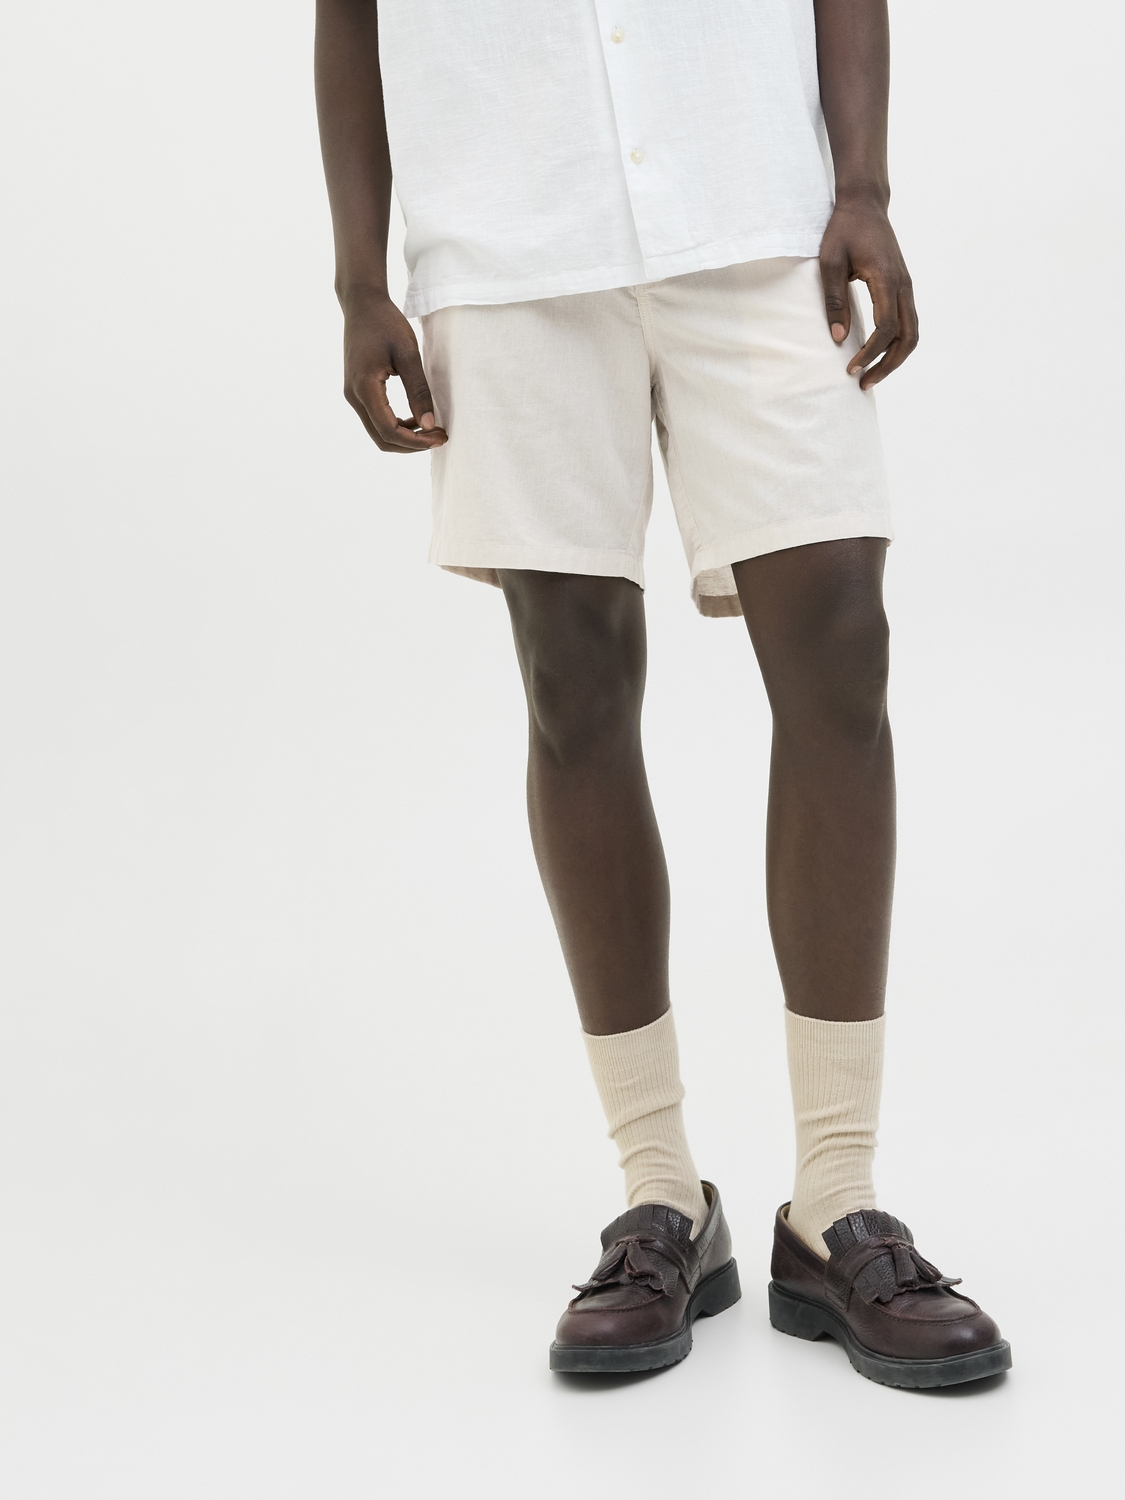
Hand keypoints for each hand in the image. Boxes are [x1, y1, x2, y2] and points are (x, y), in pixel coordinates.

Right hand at [341, 288, 447, 451]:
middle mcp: (353, 396)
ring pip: (378, 433)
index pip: (389, 431)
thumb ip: (418, 390)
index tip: (440, 436)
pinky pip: (376, 420)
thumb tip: (429, 424)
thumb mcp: (407, 354)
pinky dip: (396, 426)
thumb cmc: (385, 322)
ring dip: (405, 437)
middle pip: (382, 439)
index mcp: (365, 387)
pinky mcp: (356, 391)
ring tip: (431, 429)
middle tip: (439, 436)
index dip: (416, 441)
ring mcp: (353, 395)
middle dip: (412, 444)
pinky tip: (415, 419)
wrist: (361, 304)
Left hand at [819, 194, 917, 388]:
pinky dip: (896, 344)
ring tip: (871, 377)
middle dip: (888, 365)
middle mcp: (903, 285)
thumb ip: (834, 300)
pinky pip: (907, 323)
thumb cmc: (844, 230)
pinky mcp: (902, 287)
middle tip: (863, 384)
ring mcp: (906, 286)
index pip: (887, 327)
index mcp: (887, 278)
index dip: (870, 353)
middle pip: (908, 337)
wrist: (865, 204)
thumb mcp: (830, 262)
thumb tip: (838, 338)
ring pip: (912, 333)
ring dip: (895, 358)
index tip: (850, 369)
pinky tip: (877, 355)